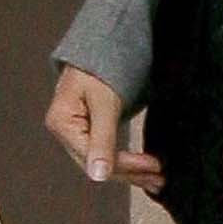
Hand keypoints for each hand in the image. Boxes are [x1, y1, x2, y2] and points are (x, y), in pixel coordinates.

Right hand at [45, 66, 162, 194]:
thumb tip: (98, 176)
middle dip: (130, 173)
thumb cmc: (100, 67)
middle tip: (160, 179)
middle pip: (98, 163)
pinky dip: (125, 160)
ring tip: (156, 179)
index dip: (126, 166)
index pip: (95, 156)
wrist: (102, 44)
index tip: (155, 166)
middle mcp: (64, 131)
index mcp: (62, 124)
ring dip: (130, 171)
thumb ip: (103, 139)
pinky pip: (106, 150)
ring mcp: (75, 130)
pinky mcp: (89, 128)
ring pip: (103, 160)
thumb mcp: (105, 103)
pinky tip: (142, 168)